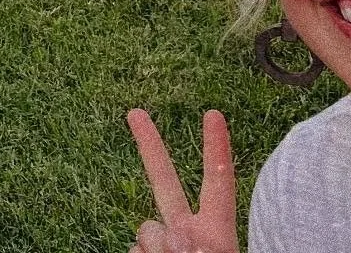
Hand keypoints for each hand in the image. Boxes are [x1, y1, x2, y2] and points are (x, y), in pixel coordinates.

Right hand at [126, 109, 237, 252]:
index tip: (214, 114)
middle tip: (135, 112)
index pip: (218, 183)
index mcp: (216, 233)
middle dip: (150, 145)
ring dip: (153, 247)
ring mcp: (167, 245)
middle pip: (165, 182)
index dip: (216, 148)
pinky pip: (133, 250)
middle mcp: (189, 232)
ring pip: (146, 228)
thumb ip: (192, 244)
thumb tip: (168, 238)